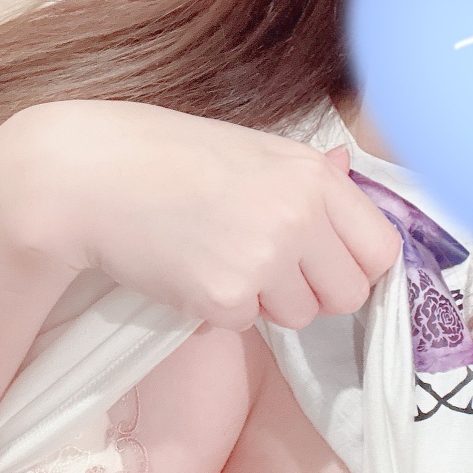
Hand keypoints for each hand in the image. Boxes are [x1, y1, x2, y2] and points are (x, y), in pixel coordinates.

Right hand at [6, 99, 401, 330]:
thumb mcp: (251, 150)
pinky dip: (224, 309)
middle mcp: (300, 215)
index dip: (357, 264)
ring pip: (301, 315)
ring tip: (222, 258)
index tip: (330, 264)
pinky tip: (191, 270)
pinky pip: (248, 323)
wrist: (90, 175)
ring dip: (269, 301)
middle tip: (270, 267)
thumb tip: (349, 168)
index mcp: (313, 175)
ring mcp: (265, 258)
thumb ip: (307, 175)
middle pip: (349, 293)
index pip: (381, 248)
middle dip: (316, 291)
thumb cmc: (168, 156)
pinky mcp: (226, 296)